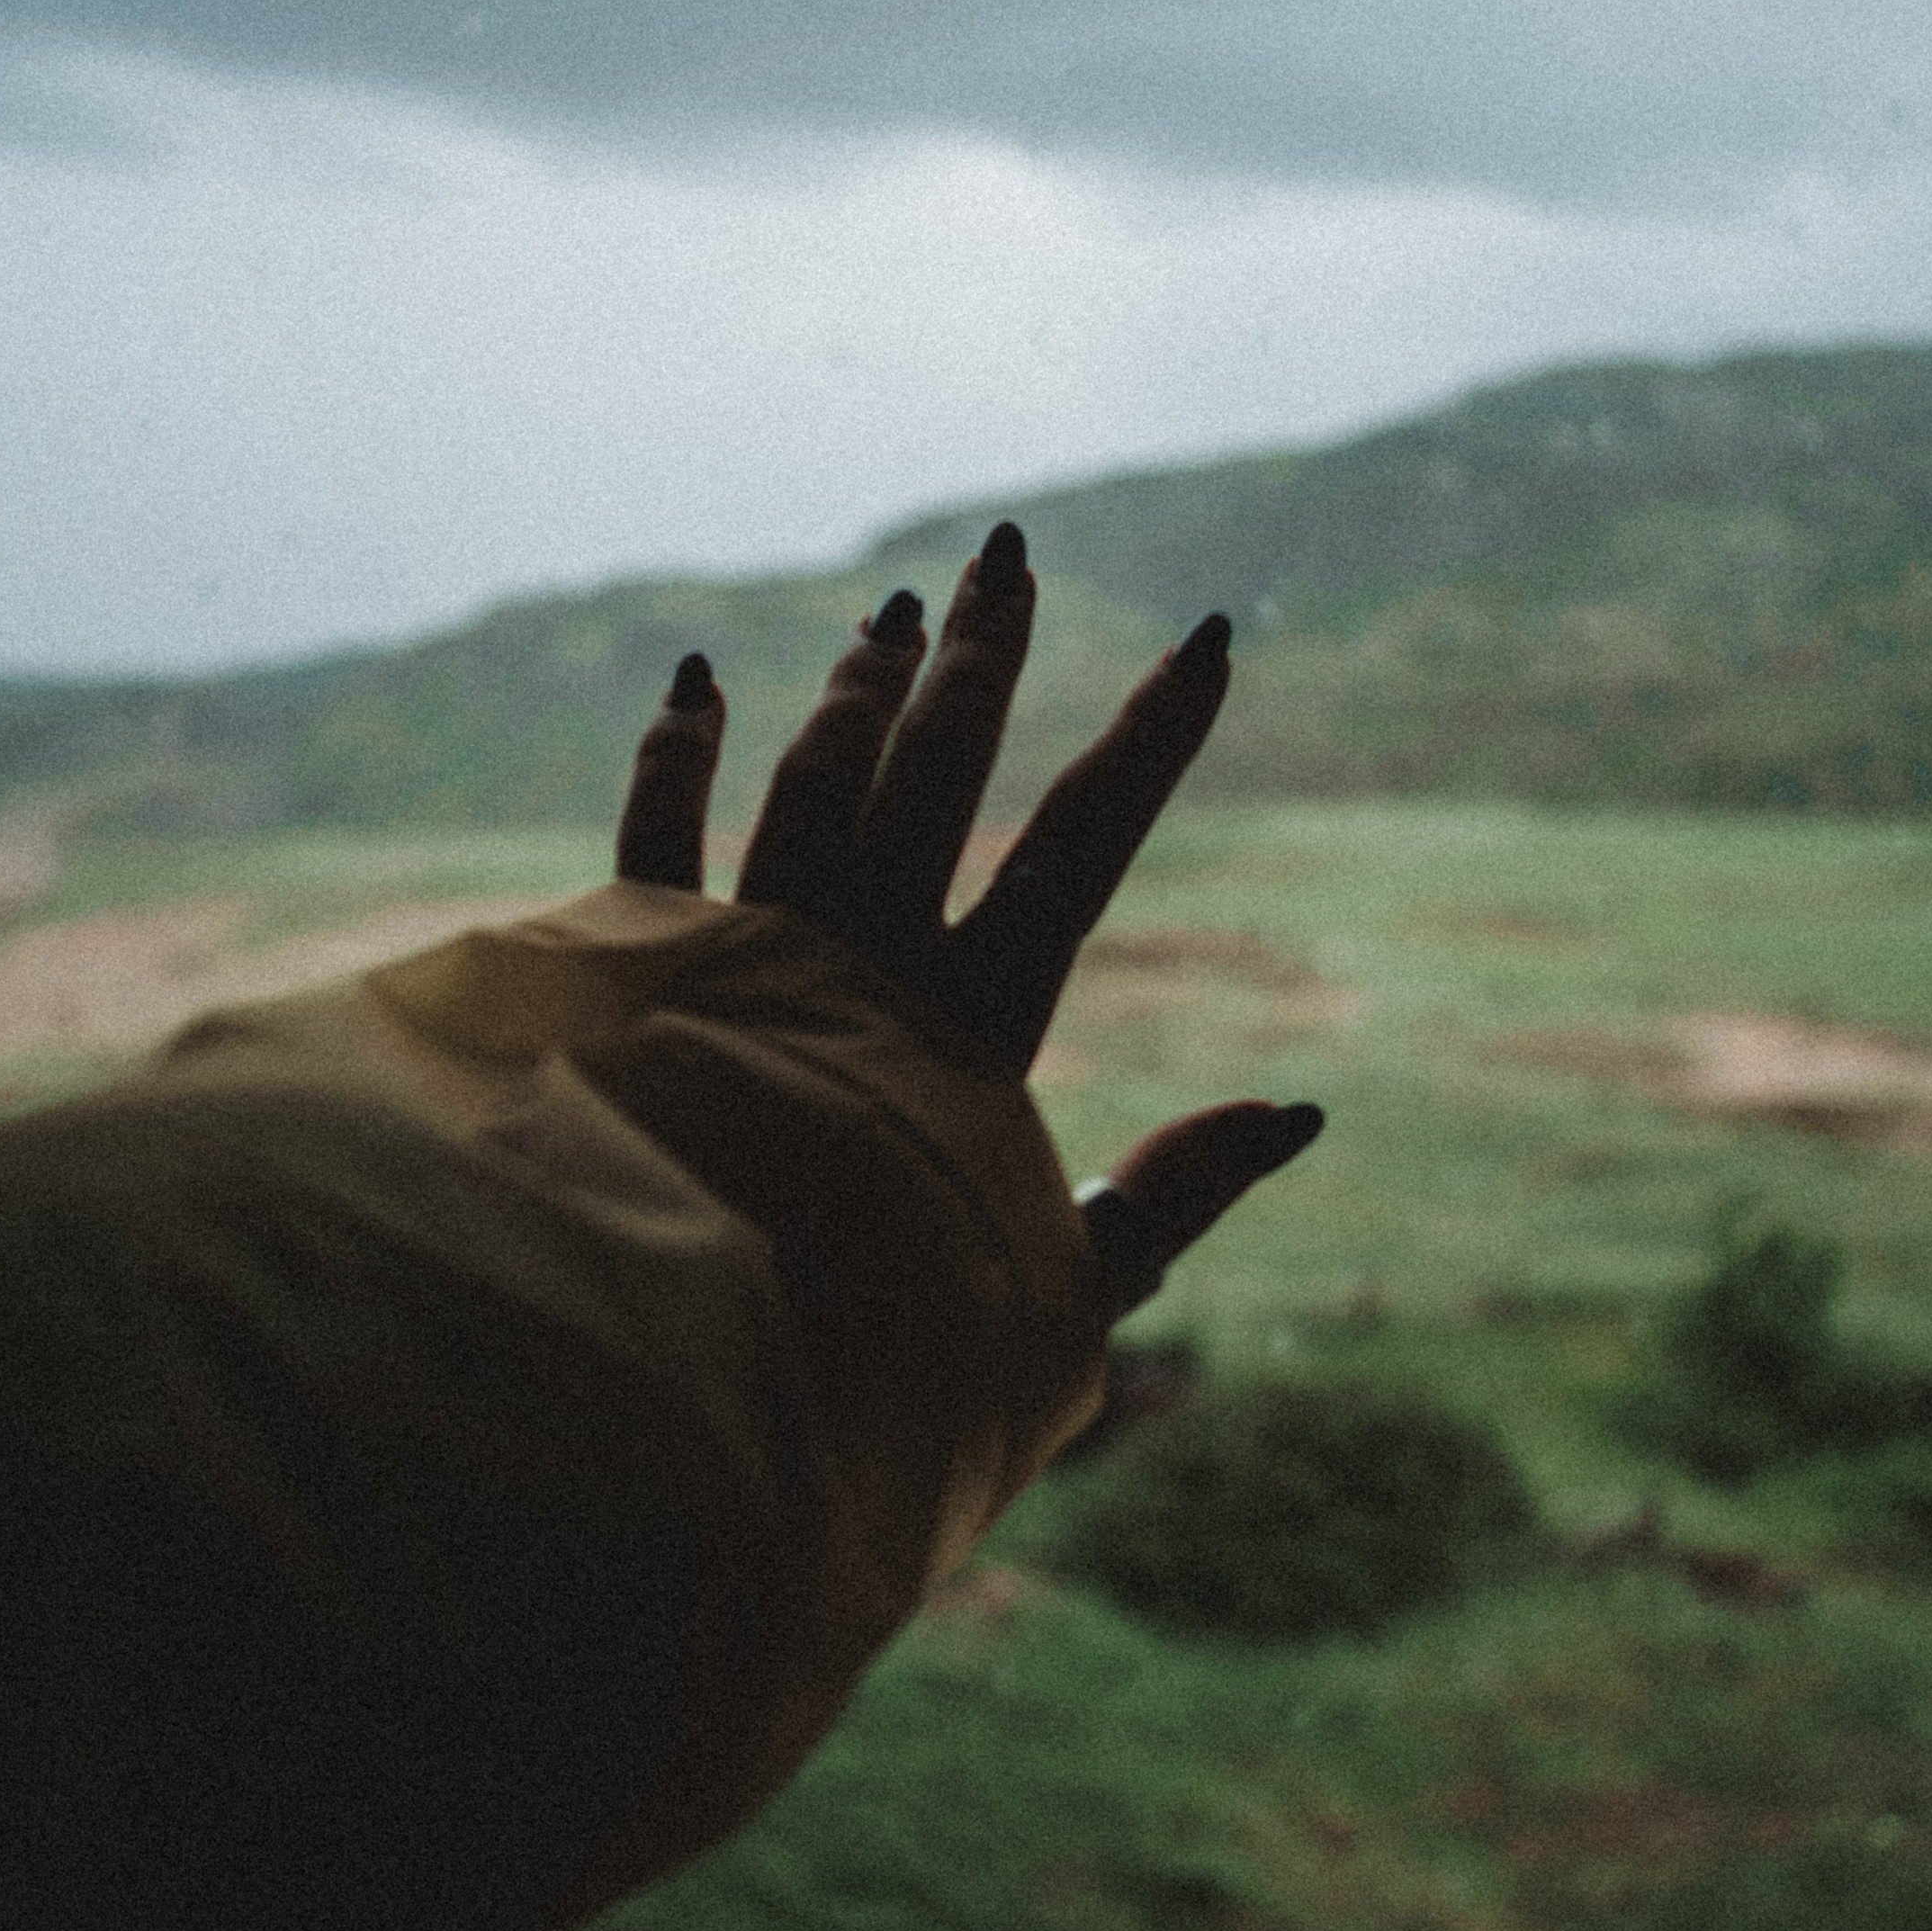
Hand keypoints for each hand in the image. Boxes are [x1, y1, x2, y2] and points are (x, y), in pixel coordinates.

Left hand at [614, 519, 1322, 1324]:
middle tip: (1004, 559)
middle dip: (981, 661)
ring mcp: (743, 956)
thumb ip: (1172, 1204)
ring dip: (854, 693)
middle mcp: (859, 964)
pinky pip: (654, 839)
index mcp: (972, 1030)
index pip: (1084, 847)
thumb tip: (1297, 1115)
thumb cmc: (881, 1366)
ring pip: (811, 784)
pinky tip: (694, 684)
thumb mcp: (1063, 1304)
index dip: (1154, 738)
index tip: (1210, 639)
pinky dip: (675, 758)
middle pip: (936, 775)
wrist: (668, 1371)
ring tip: (890, 614)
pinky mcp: (634, 973)